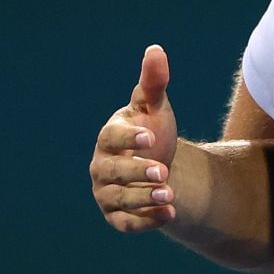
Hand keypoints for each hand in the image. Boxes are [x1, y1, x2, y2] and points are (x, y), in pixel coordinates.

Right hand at [89, 44, 179, 231]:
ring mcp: (108, 193)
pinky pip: (127, 224)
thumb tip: (156, 50)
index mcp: (110, 137)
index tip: (149, 137)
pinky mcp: (118, 216)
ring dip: (143, 198)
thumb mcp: (155, 108)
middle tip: (162, 172)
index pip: (111, 137)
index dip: (128, 138)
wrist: (162, 169)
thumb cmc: (153, 133)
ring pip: (120, 199)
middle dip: (136, 173)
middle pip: (113, 171)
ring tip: (171, 193)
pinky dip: (146, 221)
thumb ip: (154, 83)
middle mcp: (103, 166)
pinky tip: (171, 214)